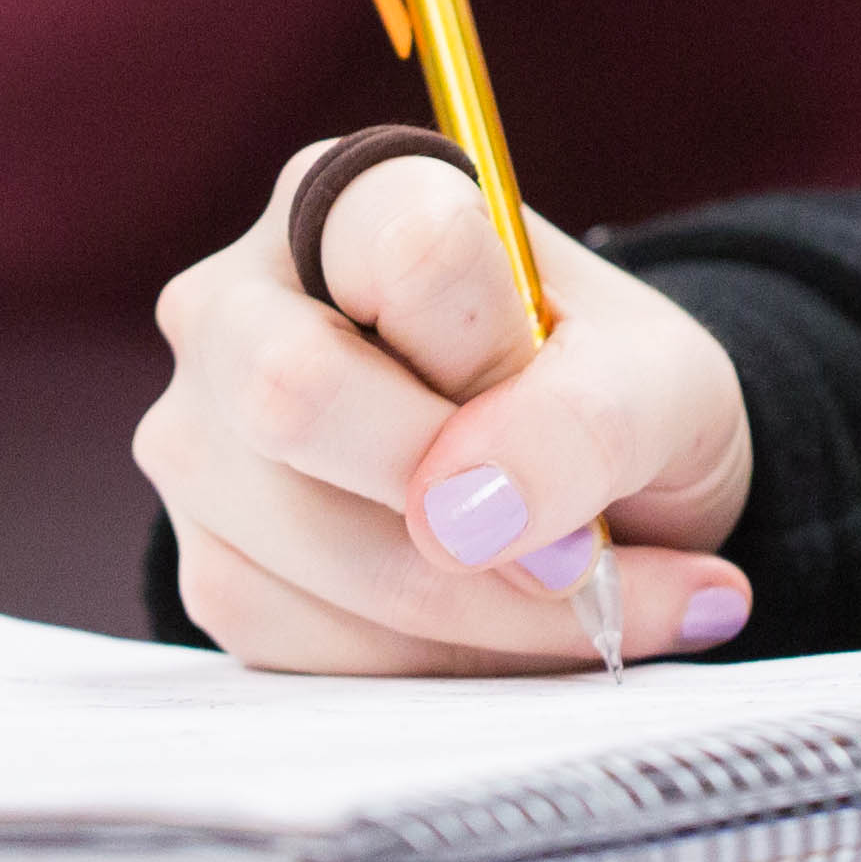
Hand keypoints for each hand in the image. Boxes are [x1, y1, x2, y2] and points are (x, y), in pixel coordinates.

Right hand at [137, 142, 757, 673]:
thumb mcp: (660, 381)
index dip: (502, 352)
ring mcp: (200, 440)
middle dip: (461, 500)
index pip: (409, 249)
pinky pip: (305, 643)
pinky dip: (440, 664)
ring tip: (606, 601)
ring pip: (305, 544)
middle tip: (582, 545)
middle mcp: (236, 303)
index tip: (576, 399)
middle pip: (293, 392)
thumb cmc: (609, 397)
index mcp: (348, 196)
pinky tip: (518, 631)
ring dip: (487, 610)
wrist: (582, 491)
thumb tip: (463, 517)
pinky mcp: (210, 564)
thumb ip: (590, 420)